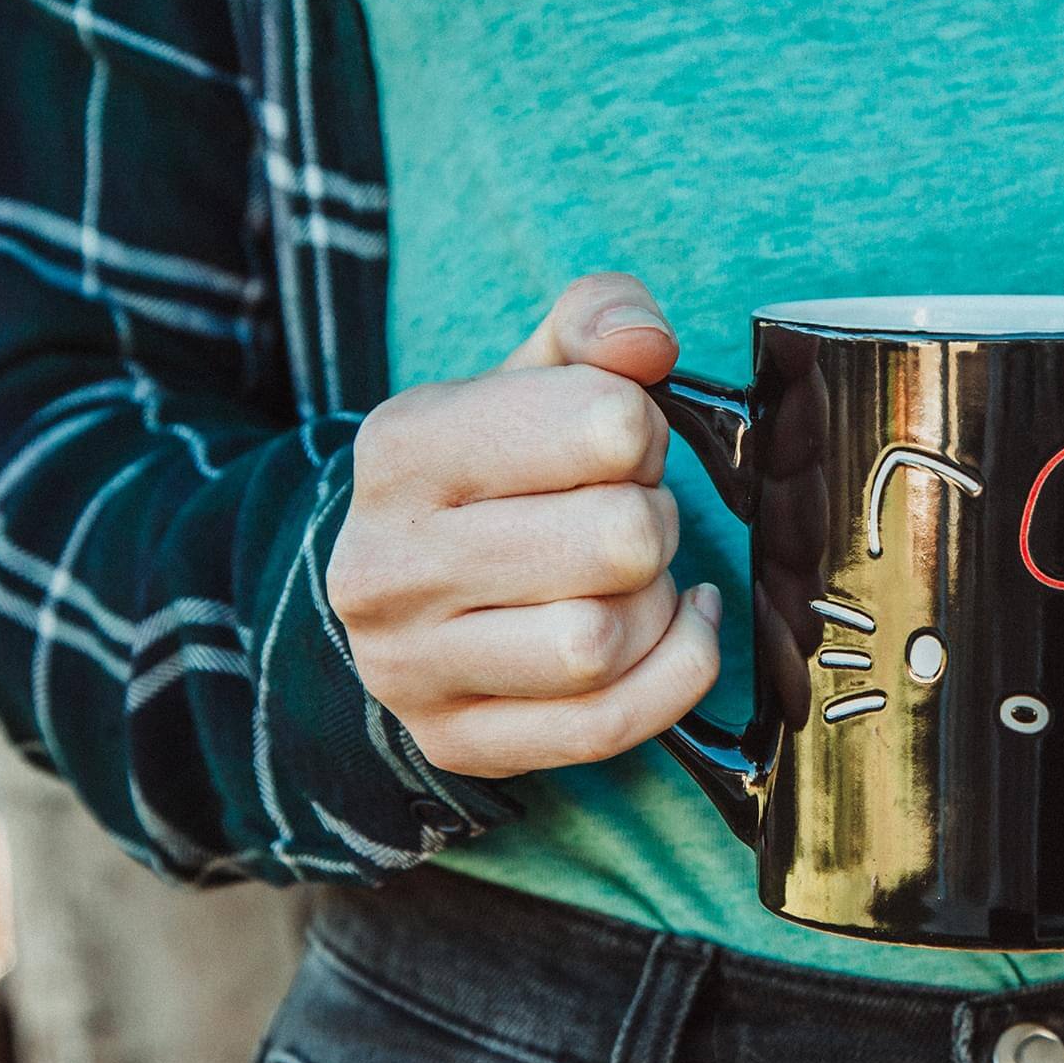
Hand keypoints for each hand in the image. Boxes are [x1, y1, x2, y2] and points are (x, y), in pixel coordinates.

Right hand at [326, 273, 722, 776]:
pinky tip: (674, 626)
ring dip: (655, 604)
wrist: (397, 582)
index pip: (606, 423)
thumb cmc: (492, 470)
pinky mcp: (457, 740)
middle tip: (631, 515)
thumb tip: (648, 341)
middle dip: (656, 520)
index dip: (642, 431)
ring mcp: (412, 666)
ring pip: (602, 642)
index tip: (618, 445)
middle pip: (617, 540)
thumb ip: (599, 322)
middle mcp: (388, 562)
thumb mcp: (533, 373)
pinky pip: (608, 724)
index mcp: (404, 446)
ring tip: (632, 577)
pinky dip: (675, 670)